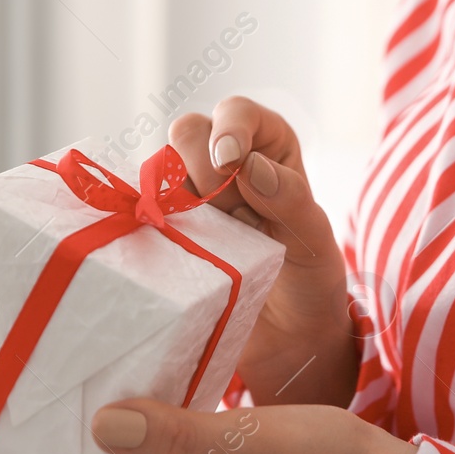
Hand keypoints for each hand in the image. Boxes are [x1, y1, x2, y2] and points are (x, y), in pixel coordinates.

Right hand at [168, 97, 354, 404]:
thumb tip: (248, 165)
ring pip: (158, 171)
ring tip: (207, 242)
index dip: (227, 129)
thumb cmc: (309, 283)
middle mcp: (223, 164)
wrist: (287, 340)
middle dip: (200, 166)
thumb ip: (290, 199)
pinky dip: (148, 225)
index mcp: (266, 149)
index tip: (230, 162)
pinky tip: (170, 250)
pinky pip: (139, 211)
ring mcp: (189, 198)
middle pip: (187, 133)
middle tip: (224, 210)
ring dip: (176, 202)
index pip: (236, 113)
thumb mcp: (315, 242)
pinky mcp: (164, 231)